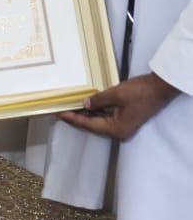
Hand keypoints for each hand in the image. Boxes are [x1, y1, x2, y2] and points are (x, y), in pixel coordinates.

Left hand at [58, 72, 179, 139]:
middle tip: (60, 109)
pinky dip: (95, 111)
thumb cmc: (139, 92)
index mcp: (116, 128)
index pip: (89, 124)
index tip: (59, 113)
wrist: (160, 88)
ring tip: (69, 106)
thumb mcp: (116, 94)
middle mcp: (119, 130)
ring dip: (85, 114)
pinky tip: (85, 105)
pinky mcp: (125, 118)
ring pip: (98, 121)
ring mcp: (122, 125)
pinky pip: (105, 116)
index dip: (73, 118)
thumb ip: (98, 100)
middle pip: (92, 125)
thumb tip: (84, 104)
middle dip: (77, 117)